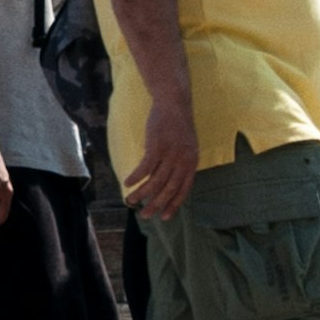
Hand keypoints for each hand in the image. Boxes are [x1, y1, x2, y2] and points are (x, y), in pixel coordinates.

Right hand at [126, 97, 201, 222]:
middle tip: (144, 215)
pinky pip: (145, 168)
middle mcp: (183, 161)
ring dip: (141, 194)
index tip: (164, 217)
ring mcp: (170, 154)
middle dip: (155, 204)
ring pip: (155, 181)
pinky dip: (135, 177)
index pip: (183, 190)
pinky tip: (127, 183)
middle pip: (168, 189)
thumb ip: (176, 164)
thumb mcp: (184, 146)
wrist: (174, 102)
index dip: (173, 204)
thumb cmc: (176, 125)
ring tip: (130, 200)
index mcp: (191, 162)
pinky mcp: (157, 145)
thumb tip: (162, 182)